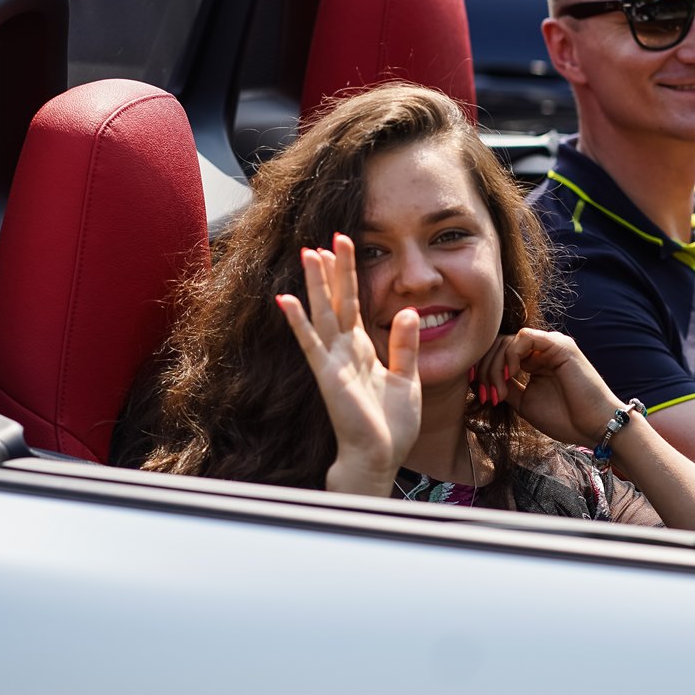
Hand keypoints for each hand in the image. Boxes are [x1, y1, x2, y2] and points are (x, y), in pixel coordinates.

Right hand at [276, 234, 420, 493]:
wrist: (379, 455)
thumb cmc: (390, 424)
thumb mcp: (407, 377)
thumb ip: (405, 344)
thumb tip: (408, 311)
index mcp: (362, 349)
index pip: (354, 303)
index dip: (349, 276)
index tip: (344, 246)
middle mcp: (344, 350)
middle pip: (337, 301)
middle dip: (333, 270)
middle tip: (328, 238)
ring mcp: (333, 361)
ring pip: (324, 313)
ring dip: (316, 283)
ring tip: (309, 252)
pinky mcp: (328, 375)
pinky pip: (311, 343)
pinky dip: (299, 321)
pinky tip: (286, 299)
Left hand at [472, 328, 620, 446]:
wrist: (594, 427)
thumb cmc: (565, 418)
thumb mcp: (525, 402)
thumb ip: (506, 387)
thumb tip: (481, 380)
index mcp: (535, 361)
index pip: (499, 353)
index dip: (484, 371)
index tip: (482, 396)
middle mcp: (542, 349)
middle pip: (499, 345)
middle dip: (487, 371)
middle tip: (489, 396)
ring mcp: (551, 345)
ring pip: (507, 340)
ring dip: (496, 367)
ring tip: (501, 392)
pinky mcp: (559, 345)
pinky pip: (524, 337)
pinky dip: (510, 355)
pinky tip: (512, 375)